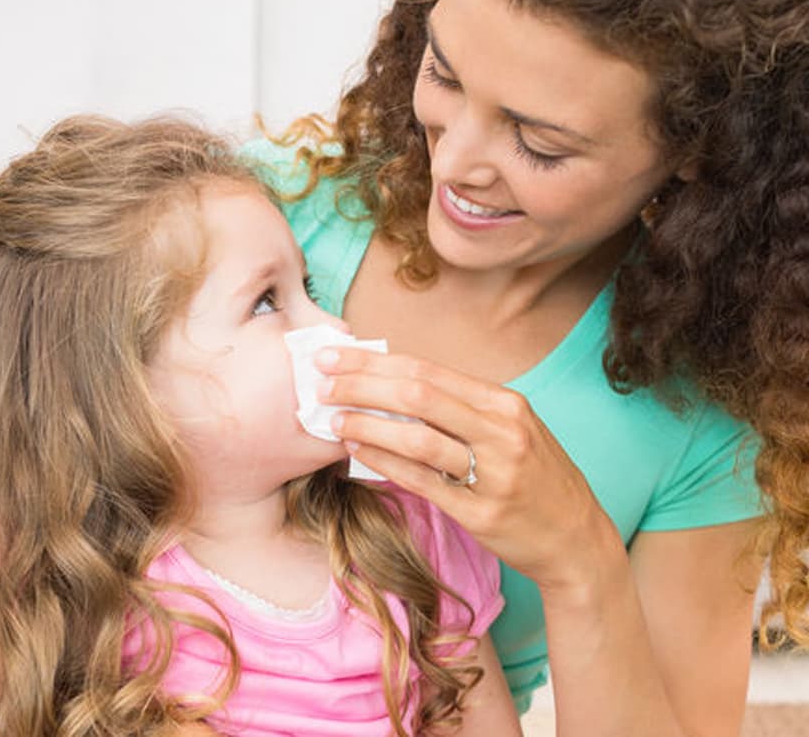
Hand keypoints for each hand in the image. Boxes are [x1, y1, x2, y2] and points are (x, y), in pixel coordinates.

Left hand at [316, 347, 618, 588]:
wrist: (577, 540)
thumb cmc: (533, 478)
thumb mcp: (510, 430)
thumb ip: (460, 408)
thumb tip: (390, 385)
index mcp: (505, 403)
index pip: (428, 369)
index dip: (375, 361)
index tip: (335, 357)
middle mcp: (503, 432)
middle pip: (418, 395)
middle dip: (361, 385)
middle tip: (321, 384)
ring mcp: (495, 473)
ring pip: (418, 437)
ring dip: (368, 425)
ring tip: (333, 420)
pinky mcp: (482, 513)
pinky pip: (423, 481)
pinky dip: (386, 463)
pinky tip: (358, 453)